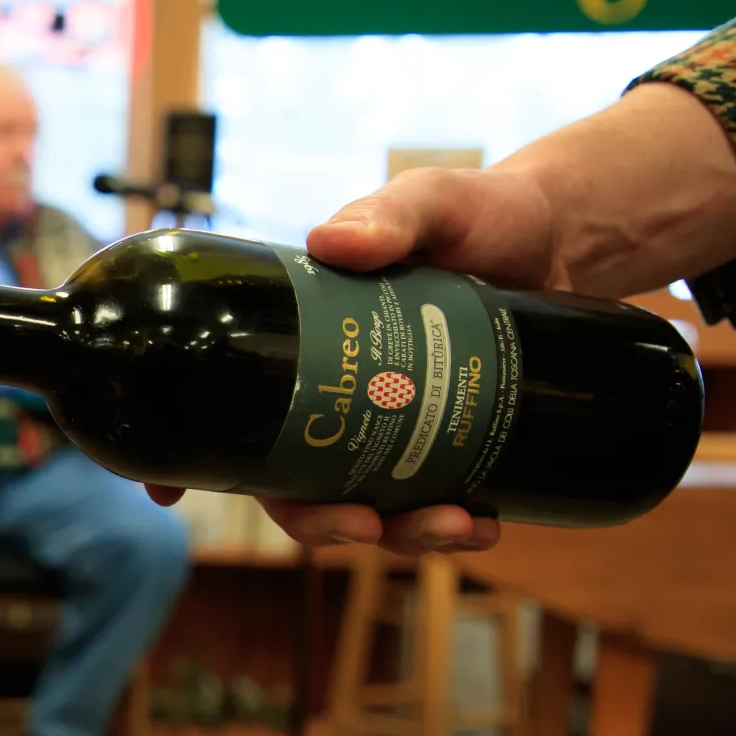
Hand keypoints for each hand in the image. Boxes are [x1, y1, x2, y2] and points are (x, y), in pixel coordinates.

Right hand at [145, 167, 562, 553]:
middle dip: (316, 522)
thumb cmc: (483, 213)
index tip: (165, 495)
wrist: (570, 237)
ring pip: (361, 507)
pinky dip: (452, 529)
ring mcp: (389, 427)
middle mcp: (332, 395)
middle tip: (361, 525)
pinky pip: (431, 507)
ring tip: (453, 525)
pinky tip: (483, 523)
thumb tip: (333, 243)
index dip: (185, 458)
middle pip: (289, 484)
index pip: (223, 403)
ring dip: (397, 535)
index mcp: (300, 341)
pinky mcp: (449, 446)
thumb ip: (391, 214)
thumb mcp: (435, 201)